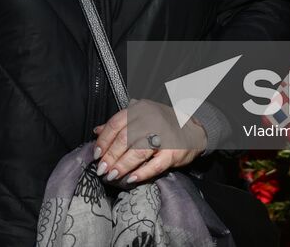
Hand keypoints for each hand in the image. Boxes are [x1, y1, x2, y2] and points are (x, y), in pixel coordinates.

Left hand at [91, 102, 205, 186]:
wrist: (193, 128)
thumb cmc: (163, 123)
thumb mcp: (140, 116)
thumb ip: (119, 124)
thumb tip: (96, 131)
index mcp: (139, 110)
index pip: (116, 124)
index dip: (103, 141)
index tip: (96, 154)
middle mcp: (150, 120)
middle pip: (124, 139)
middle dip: (110, 156)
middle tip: (102, 169)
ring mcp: (163, 135)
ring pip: (137, 152)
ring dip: (122, 165)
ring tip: (112, 175)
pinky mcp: (173, 151)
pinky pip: (155, 164)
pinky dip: (142, 173)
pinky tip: (132, 179)